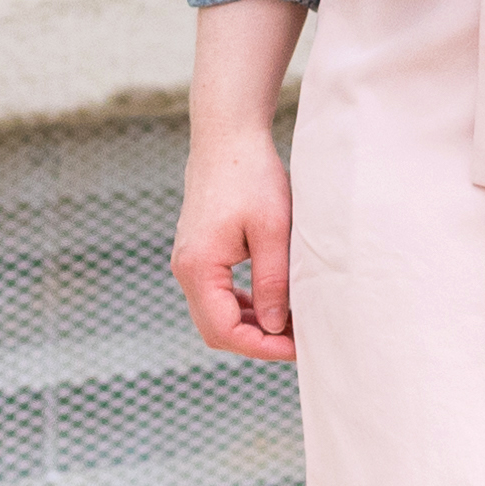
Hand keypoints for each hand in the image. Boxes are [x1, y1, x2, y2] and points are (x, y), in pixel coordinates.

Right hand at [174, 125, 298, 363]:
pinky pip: (215, 295)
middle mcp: (185, 269)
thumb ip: (272, 283)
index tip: (297, 347)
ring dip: (251, 325)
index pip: (224, 331)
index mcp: (199, 267)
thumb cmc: (252, 177)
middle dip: (257, 341)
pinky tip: (272, 303)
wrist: (227, 138)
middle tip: (299, 340)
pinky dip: (242, 306)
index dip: (262, 347)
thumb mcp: (273, 232)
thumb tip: (276, 328)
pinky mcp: (198, 253)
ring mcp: (188, 262)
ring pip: (215, 314)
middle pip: (215, 330)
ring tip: (291, 324)